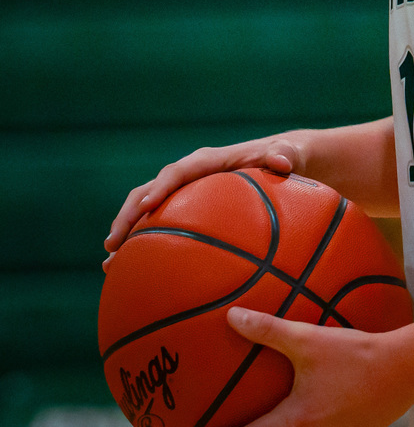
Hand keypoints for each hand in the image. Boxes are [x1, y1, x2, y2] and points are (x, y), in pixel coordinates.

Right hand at [102, 134, 307, 270]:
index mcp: (210, 161)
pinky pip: (162, 226)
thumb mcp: (289, 154)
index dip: (161, 186)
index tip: (145, 206)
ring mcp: (188, 193)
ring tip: (109, 263)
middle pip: (151, 190)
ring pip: (148, 210)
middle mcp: (192, 175)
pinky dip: (145, 246)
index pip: (180, 171)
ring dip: (127, 232)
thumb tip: (281, 161)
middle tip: (112, 244)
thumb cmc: (285, 158)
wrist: (284, 160)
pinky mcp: (190, 210)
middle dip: (129, 214)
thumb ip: (283, 155)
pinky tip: (133, 275)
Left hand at [227, 307, 413, 426]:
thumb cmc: (353, 356)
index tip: (211, 423)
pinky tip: (303, 406)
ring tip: (268, 411)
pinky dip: (302, 424)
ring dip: (280, 424)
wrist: (402, 370)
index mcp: (295, 421)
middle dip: (256, 426)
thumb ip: (269, 330)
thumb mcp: (308, 339)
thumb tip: (232, 317)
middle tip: (238, 414)